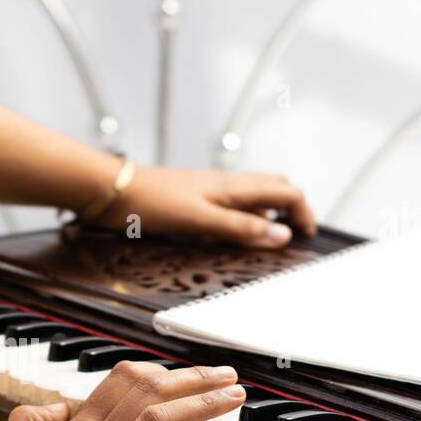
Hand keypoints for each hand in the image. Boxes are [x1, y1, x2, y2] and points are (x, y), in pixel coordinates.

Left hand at [96, 166, 315, 247]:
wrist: (114, 191)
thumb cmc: (152, 202)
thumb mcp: (202, 220)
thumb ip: (241, 227)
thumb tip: (282, 235)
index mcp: (234, 186)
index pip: (285, 191)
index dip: (302, 212)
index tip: (306, 237)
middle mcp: (226, 184)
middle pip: (274, 188)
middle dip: (291, 208)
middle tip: (296, 235)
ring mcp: (211, 189)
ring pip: (253, 195)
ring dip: (269, 212)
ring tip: (271, 236)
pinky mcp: (195, 198)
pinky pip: (232, 203)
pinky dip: (245, 215)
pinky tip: (234, 232)